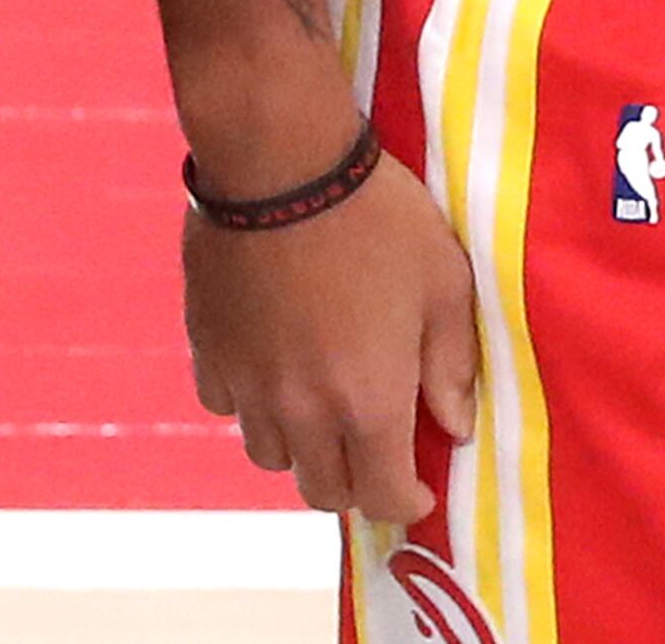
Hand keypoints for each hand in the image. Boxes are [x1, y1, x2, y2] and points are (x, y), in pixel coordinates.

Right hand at [184, 148, 478, 520]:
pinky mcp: (208, 348)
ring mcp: (249, 384)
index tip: (419, 487)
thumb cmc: (378, 216)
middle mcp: (303, 411)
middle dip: (354, 481)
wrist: (281, 160)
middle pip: (322, 491)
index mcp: (369, 403)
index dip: (406, 503)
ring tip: (321, 401)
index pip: (383, 499)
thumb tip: (456, 426)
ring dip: (300, 444)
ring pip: (270, 455)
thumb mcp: (444, 282)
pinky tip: (272, 361)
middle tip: (373, 445)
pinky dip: (251, 400)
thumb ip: (452, 364)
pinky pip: (227, 404)